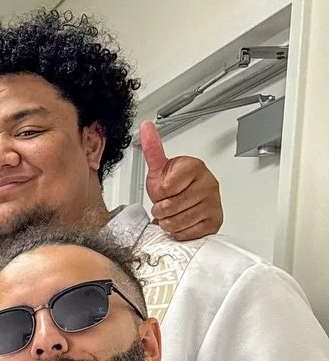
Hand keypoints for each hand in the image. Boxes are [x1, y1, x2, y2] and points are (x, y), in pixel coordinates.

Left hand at [141, 121, 221, 242]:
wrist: (185, 199)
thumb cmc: (172, 185)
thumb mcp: (159, 168)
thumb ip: (152, 149)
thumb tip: (145, 127)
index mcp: (195, 167)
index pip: (165, 189)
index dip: (158, 194)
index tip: (164, 189)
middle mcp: (208, 183)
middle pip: (169, 207)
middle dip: (161, 210)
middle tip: (167, 203)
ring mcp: (214, 202)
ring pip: (177, 222)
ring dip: (169, 222)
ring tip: (174, 212)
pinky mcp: (215, 221)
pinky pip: (187, 233)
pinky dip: (180, 232)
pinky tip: (183, 221)